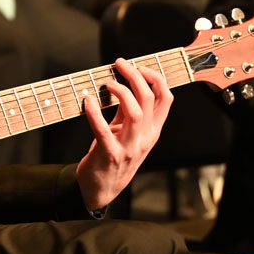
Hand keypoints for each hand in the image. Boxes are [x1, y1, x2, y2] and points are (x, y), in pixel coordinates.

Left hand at [76, 59, 172, 212]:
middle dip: (135, 76)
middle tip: (120, 64)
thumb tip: (124, 83)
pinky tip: (87, 100)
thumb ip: (127, 111)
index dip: (156, 78)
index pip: (166, 99)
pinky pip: (103, 129)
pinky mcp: (109, 154)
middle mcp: (145, 138)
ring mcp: (129, 148)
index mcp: (153, 131)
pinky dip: (94, 112)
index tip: (139, 66)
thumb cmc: (114, 157)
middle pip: (149, 99)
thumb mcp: (126, 133)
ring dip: (121, 91)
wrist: (101, 189)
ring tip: (108, 83)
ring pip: (135, 112)